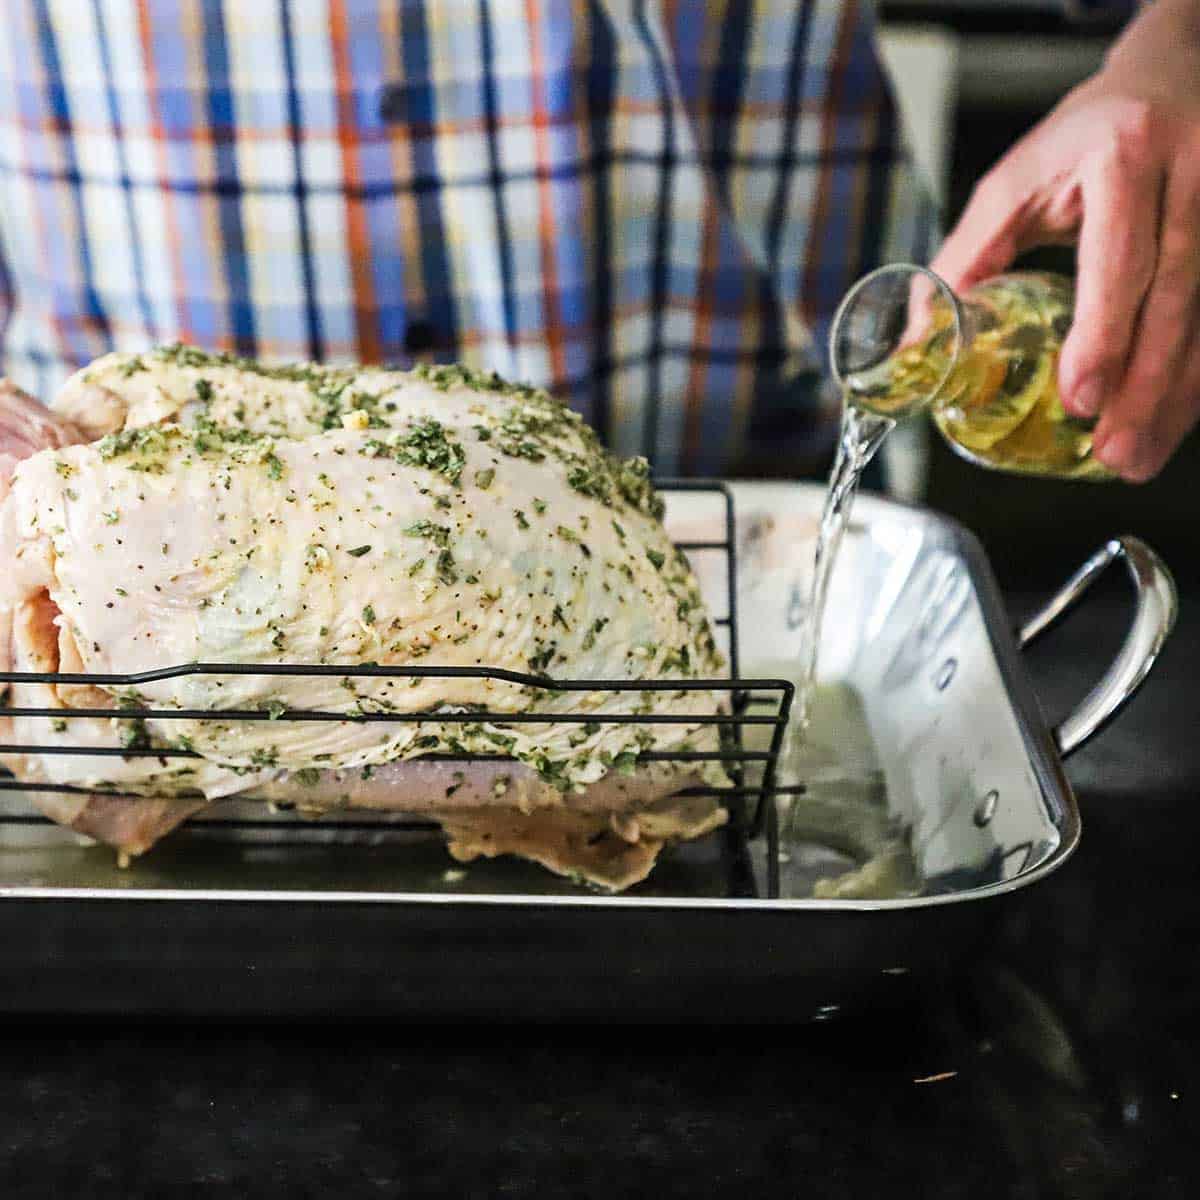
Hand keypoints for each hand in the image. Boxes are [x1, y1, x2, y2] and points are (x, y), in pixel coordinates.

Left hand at [929, 0, 1199, 481]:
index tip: (1079, 396)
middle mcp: (1191, 176)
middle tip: (1111, 452)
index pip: (1119, 259)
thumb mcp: (1012, 184)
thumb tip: (917, 344)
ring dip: (1176, 397)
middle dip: (1143, 387)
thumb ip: (965, 259)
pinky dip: (1196, 375)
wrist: (1167, 78)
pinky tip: (1170, 418)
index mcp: (1123, 158)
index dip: (1103, 334)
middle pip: (1175, 299)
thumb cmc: (1081, 137)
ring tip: (1135, 457)